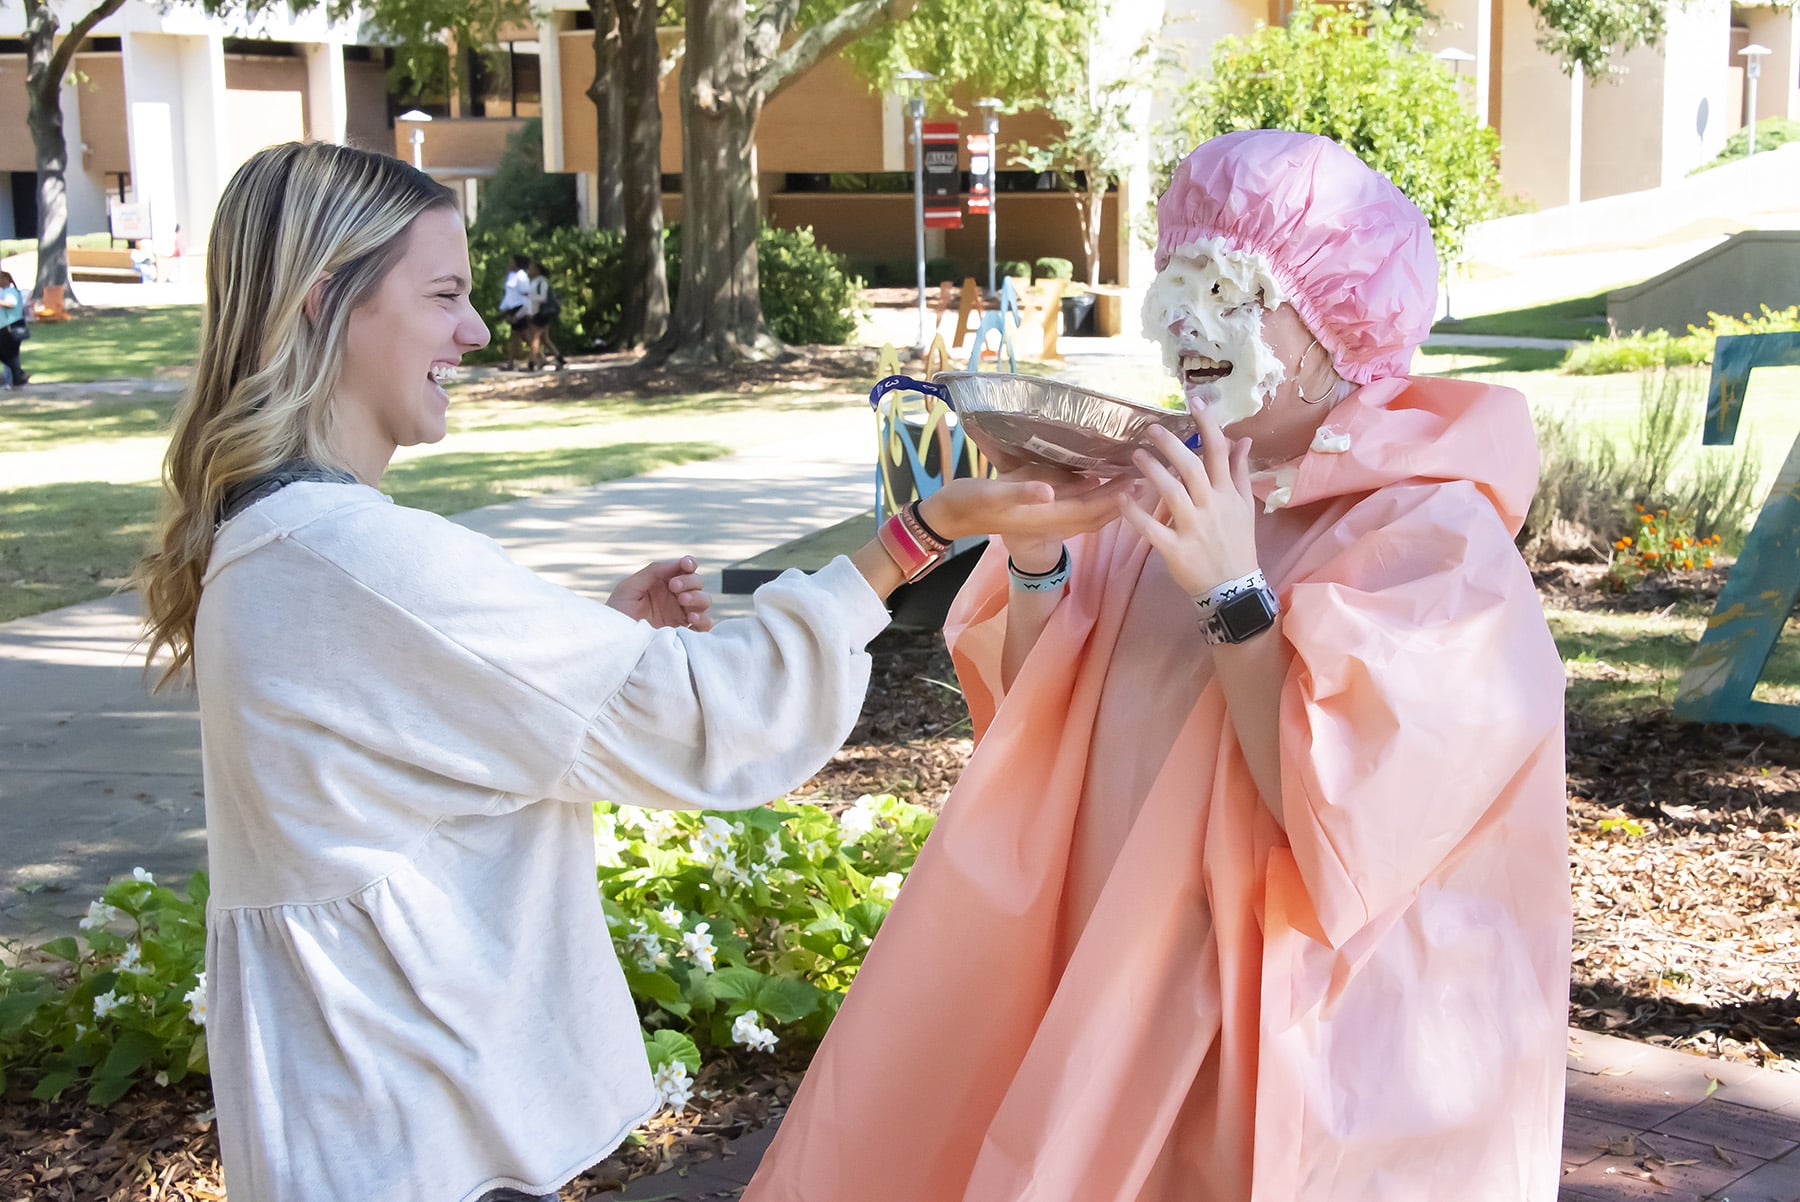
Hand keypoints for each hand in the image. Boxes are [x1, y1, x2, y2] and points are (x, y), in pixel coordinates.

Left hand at [607, 557, 713, 631]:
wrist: (616, 643)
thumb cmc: (617, 614)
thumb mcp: (629, 587)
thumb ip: (653, 571)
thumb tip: (677, 563)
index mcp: (662, 584)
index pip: (683, 569)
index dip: (689, 564)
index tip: (686, 565)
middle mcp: (674, 599)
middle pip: (697, 583)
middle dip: (690, 581)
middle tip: (674, 587)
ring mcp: (681, 616)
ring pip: (704, 601)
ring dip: (698, 597)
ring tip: (683, 600)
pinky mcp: (685, 634)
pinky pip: (705, 624)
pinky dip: (703, 618)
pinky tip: (691, 618)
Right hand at [919, 469, 1132, 565]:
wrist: (952, 514)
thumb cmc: (971, 501)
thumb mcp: (992, 493)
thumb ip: (1022, 492)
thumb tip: (1049, 492)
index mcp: (1044, 516)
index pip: (1090, 510)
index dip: (1115, 498)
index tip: (1138, 481)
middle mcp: (1050, 519)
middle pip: (1097, 514)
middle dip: (1123, 500)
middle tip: (1148, 479)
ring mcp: (1046, 516)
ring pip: (1089, 512)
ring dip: (1112, 500)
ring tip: (1133, 480)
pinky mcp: (1040, 509)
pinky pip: (1075, 506)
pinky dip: (1093, 496)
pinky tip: (1099, 479)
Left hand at [1118, 410, 1259, 597]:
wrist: (1234, 587)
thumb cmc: (1238, 544)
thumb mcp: (1245, 506)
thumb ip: (1240, 472)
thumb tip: (1243, 439)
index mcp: (1227, 493)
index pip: (1219, 451)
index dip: (1207, 424)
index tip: (1194, 401)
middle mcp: (1211, 506)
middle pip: (1191, 468)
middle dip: (1171, 444)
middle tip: (1151, 428)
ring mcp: (1193, 528)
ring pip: (1171, 493)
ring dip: (1152, 471)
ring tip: (1135, 456)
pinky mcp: (1175, 549)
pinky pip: (1151, 528)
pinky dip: (1135, 513)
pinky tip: (1121, 497)